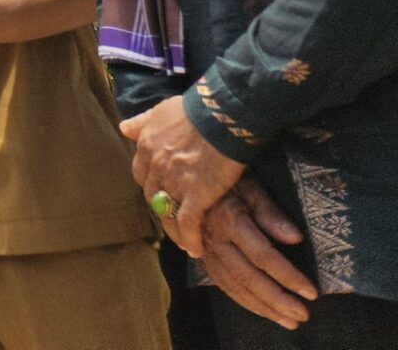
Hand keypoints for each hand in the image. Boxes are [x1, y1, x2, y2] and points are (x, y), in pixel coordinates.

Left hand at [121, 93, 246, 254]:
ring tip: (183, 242)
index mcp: (147, 146)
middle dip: (161, 208)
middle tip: (171, 220)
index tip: (161, 192)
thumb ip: (143, 122)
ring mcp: (174, 182)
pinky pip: (187, 223)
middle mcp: (155, 166)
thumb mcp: (162, 110)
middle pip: (153, 195)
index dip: (152, 184)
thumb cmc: (195, 109)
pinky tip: (195, 250)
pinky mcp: (195, 196)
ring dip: (173, 230)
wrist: (219, 117)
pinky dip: (190, 238)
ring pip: (166, 213)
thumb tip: (124, 128)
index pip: (141, 173)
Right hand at [189, 180, 315, 330]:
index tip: (311, 292)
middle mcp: (214, 239)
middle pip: (248, 277)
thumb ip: (270, 213)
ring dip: (263, 307)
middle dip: (277, 299)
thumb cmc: (224, 176)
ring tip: (290, 321)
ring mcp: (206, 249)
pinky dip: (243, 301)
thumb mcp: (249, 185)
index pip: (263, 256)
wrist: (183, 173)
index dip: (288, 276)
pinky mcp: (202, 255)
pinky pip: (222, 283)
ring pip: (234, 285)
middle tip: (303, 315)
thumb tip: (296, 238)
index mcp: (229, 220)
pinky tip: (262, 310)